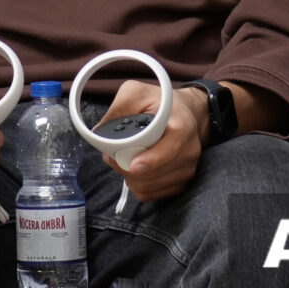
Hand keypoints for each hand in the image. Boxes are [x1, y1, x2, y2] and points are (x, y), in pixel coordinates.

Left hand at [100, 79, 202, 204]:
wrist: (187, 114)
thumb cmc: (160, 103)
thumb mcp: (137, 93)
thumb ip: (119, 108)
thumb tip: (99, 132)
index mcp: (182, 126)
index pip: (171, 149)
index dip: (151, 160)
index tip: (134, 164)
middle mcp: (189, 151)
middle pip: (155, 174)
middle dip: (128, 170)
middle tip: (113, 156)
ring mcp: (186, 169)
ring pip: (150, 187)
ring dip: (130, 178)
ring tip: (123, 160)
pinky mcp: (180, 183)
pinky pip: (151, 195)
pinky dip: (137, 186)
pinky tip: (134, 171)